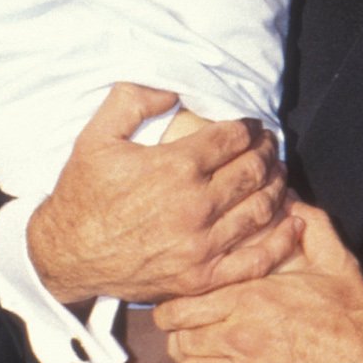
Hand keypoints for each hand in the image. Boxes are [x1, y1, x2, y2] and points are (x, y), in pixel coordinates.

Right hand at [23, 86, 291, 305]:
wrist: (67, 254)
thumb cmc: (83, 194)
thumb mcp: (96, 136)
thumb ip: (132, 100)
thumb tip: (171, 85)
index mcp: (175, 167)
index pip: (233, 138)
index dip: (249, 128)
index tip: (251, 127)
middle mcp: (195, 205)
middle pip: (254, 171)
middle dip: (268, 152)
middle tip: (269, 147)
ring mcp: (202, 245)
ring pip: (262, 209)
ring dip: (279, 187)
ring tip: (278, 175)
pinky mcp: (203, 276)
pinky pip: (256, 259)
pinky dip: (281, 240)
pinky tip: (295, 223)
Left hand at [152, 205, 362, 362]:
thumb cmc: (356, 319)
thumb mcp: (338, 264)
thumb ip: (312, 228)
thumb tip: (291, 202)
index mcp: (252, 298)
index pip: (182, 304)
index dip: (173, 310)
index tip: (178, 314)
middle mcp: (240, 336)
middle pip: (180, 340)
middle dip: (181, 340)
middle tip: (191, 342)